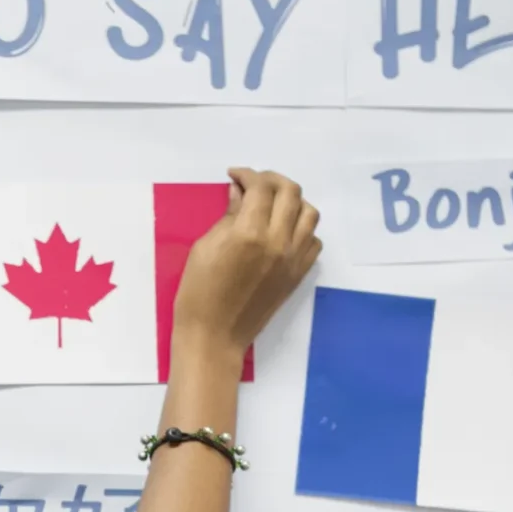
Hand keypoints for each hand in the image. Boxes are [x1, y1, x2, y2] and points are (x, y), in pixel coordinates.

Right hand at [170, 169, 320, 359]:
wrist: (214, 336)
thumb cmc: (198, 293)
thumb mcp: (204, 248)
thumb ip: (228, 217)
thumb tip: (239, 194)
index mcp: (249, 232)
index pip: (260, 187)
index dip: (247, 174)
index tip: (234, 176)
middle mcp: (278, 241)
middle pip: (290, 192)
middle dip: (271, 180)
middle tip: (254, 184)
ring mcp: (293, 259)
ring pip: (309, 213)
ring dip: (292, 201)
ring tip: (273, 205)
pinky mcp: (298, 274)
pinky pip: (313, 240)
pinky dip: (302, 228)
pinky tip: (284, 231)